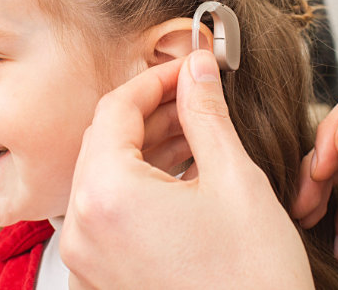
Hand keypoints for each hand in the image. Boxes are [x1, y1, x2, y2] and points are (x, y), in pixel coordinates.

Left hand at [61, 51, 312, 288]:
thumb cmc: (253, 284)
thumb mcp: (236, 181)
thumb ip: (207, 114)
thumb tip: (197, 72)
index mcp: (108, 195)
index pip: (116, 108)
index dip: (154, 79)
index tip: (185, 69)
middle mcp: (84, 228)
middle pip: (106, 142)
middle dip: (151, 113)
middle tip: (193, 98)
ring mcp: (88, 259)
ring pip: (106, 178)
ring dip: (146, 150)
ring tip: (194, 136)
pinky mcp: (101, 278)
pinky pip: (108, 215)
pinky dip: (138, 189)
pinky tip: (179, 179)